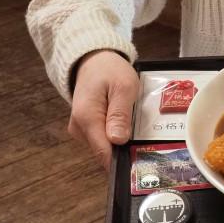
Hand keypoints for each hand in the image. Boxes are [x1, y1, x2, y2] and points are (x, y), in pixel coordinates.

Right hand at [69, 50, 139, 168]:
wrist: (94, 59)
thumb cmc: (110, 70)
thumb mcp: (123, 86)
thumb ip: (120, 114)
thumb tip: (118, 140)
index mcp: (86, 119)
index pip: (104, 153)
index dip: (123, 160)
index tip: (141, 163)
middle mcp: (79, 129)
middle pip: (105, 152)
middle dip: (125, 148)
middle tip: (144, 136)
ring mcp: (81, 130)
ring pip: (105, 146)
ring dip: (121, 139)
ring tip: (135, 123)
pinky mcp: (86, 128)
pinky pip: (103, 138)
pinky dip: (115, 133)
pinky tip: (124, 122)